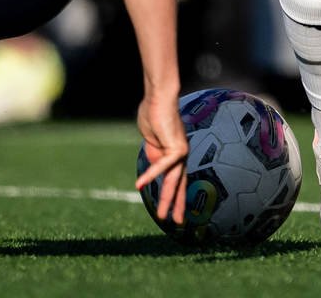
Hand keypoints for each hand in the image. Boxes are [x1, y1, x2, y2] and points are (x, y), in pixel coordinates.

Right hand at [134, 90, 188, 221]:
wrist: (158, 98)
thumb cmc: (153, 113)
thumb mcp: (151, 140)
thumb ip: (153, 154)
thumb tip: (153, 171)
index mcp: (176, 154)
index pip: (177, 179)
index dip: (176, 195)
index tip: (176, 210)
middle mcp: (181, 155)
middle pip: (179, 185)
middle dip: (177, 204)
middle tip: (177, 223)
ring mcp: (180, 152)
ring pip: (173, 181)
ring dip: (167, 200)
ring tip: (163, 217)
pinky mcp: (176, 148)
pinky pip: (161, 166)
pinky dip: (150, 175)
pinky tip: (139, 185)